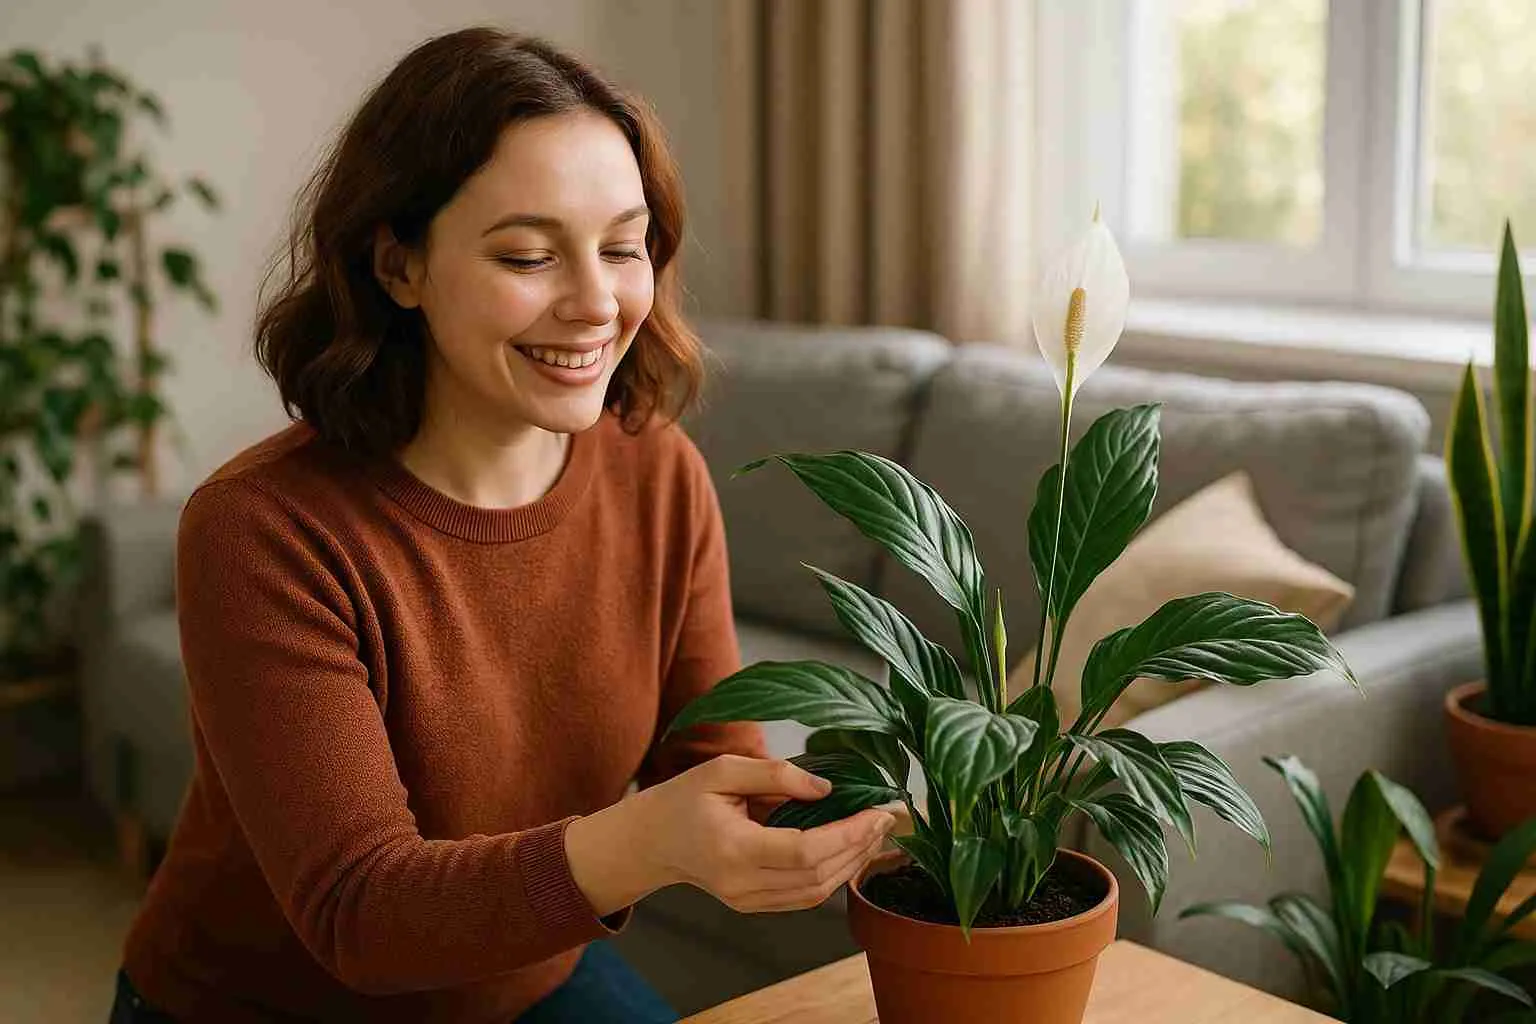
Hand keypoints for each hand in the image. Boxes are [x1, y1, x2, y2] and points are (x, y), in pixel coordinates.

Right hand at [565, 754, 895, 916]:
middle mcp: (742, 884)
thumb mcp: (722, 770)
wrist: (650, 842)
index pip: (805, 852)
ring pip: (816, 893)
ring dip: (852, 863)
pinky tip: (850, 849)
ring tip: (876, 831)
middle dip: (859, 847)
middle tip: (887, 817)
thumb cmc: (682, 799)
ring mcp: (748, 900)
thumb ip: (776, 775)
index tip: (876, 811)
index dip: (847, 834)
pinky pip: (804, 896)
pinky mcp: (754, 904)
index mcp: (733, 849)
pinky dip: (833, 874)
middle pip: (818, 876)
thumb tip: (826, 788)